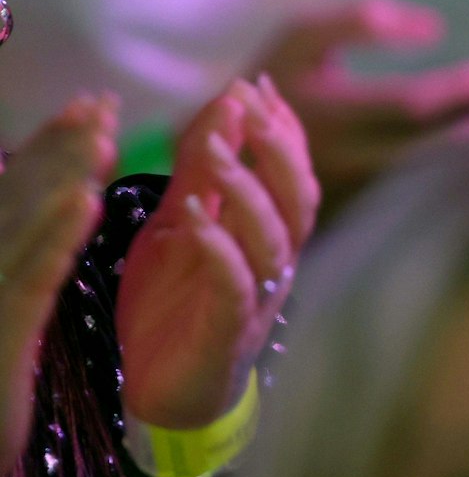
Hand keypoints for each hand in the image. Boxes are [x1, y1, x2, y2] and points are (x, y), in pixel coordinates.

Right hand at [0, 95, 115, 467]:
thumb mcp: (5, 307)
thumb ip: (25, 251)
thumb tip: (59, 196)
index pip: (17, 197)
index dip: (50, 148)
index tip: (90, 105)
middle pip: (19, 202)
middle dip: (61, 149)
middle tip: (103, 102)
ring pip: (24, 230)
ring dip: (61, 178)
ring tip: (103, 136)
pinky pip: (30, 281)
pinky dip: (55, 239)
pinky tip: (85, 205)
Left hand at [118, 76, 318, 429]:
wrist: (162, 392)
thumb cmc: (178, 306)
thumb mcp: (180, 223)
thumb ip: (202, 173)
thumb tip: (226, 106)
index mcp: (269, 236)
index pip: (293, 173)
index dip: (282, 129)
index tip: (259, 84)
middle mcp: (276, 264)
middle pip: (298, 199)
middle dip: (278, 149)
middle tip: (250, 106)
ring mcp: (258, 299)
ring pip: (273, 239)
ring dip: (247, 191)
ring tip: (216, 152)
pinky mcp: (229, 333)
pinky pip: (236, 288)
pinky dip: (221, 251)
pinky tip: (198, 220)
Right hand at [255, 0, 468, 206]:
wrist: (229, 163)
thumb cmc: (274, 84)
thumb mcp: (299, 36)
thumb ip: (359, 19)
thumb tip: (432, 26)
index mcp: (329, 117)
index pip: (410, 105)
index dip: (461, 87)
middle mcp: (350, 167)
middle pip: (445, 152)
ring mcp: (365, 202)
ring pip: (448, 182)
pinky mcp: (377, 225)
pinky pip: (442, 199)